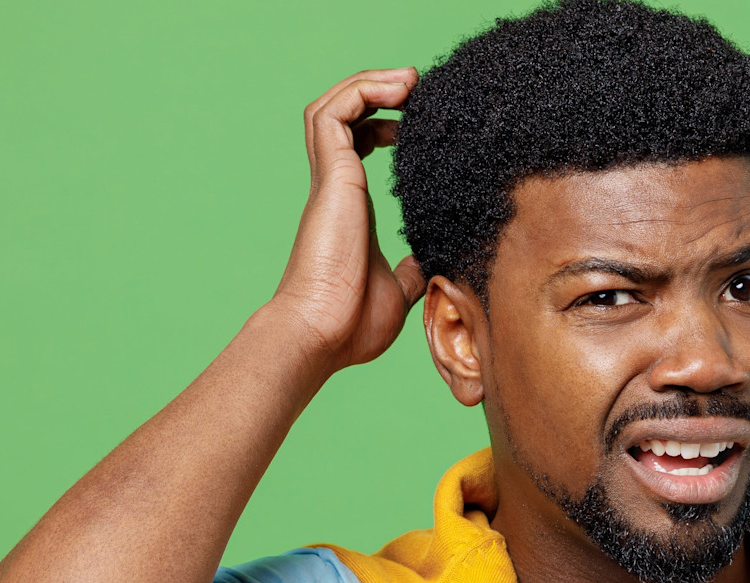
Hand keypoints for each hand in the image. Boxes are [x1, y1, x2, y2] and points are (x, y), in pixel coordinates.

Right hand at [266, 68, 426, 371]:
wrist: (321, 334)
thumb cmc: (349, 325)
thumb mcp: (397, 292)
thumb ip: (410, 273)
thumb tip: (429, 267)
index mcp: (349, 208)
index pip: (354, 147)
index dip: (382, 125)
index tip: (416, 126)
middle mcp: (335, 188)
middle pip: (340, 116)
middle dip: (376, 93)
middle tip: (417, 90)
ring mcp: (330, 181)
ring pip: (332, 106)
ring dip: (369, 83)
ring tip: (408, 81)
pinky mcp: (332, 178)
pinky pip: (335, 113)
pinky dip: (362, 91)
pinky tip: (398, 92)